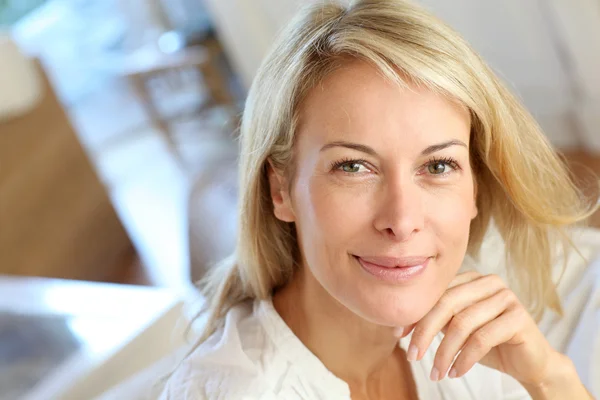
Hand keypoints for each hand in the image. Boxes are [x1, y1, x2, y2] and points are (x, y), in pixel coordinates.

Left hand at [405, 271, 555, 385]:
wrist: (531, 362)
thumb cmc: (490, 344)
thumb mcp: (457, 329)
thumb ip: (437, 320)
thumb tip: (400, 324)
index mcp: (471, 279)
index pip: (436, 293)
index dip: (416, 314)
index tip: (399, 335)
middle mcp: (489, 282)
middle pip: (446, 304)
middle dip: (425, 332)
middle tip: (413, 356)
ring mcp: (506, 297)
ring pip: (462, 323)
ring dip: (444, 352)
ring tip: (436, 372)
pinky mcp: (519, 317)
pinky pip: (482, 338)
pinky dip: (465, 358)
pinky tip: (455, 372)